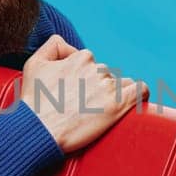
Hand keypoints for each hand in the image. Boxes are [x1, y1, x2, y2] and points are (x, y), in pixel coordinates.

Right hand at [20, 35, 145, 153]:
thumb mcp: (34, 64)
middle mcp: (97, 69)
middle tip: (83, 107)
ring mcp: (109, 87)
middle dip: (97, 88)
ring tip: (100, 111)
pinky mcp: (118, 105)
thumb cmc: (34, 101)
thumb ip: (53, 46)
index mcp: (81, 58)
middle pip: (106, 75)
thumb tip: (71, 46)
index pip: (92, 62)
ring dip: (114, 94)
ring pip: (122, 83)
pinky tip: (131, 103)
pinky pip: (141, 91)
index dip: (84, 78)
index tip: (76, 93)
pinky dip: (139, 95)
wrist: (38, 130)